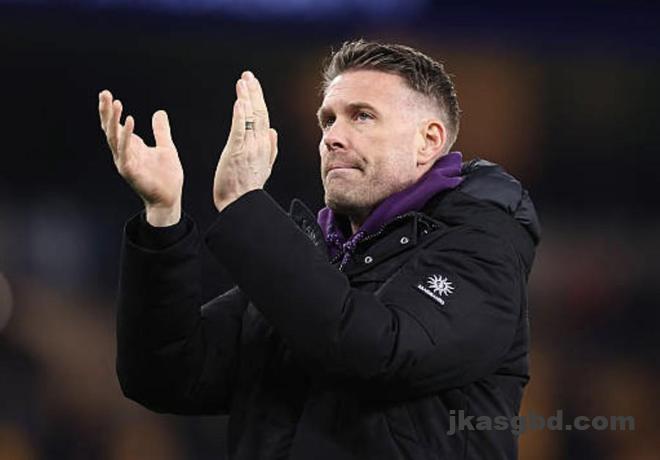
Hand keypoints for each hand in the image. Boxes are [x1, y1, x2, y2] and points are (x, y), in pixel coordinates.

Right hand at [98, 90, 183, 225]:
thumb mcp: (166, 147)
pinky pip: (125, 151)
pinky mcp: (130, 171)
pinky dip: (126, 136)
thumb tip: (159, 112)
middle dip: (107, 111)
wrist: (170, 198)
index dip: (110, 111)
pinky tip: (130, 121)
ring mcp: (125, 162)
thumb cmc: (166, 176)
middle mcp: (124, 153)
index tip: (107, 94)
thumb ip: (161, 130)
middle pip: (111, 129)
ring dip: (114, 121)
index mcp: (131, 147)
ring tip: (117, 103)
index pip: (116, 125)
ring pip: (114, 138)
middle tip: (105, 93)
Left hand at [213, 71, 277, 211]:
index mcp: (265, 147)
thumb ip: (270, 149)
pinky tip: (240, 102)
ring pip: (251, 117)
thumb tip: (273, 132)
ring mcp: (249, 148)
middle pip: (259, 112)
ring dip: (247, 97)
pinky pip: (240, 130)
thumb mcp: (264, 168)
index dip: (258, 99)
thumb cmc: (247, 190)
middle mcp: (259, 145)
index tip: (253, 85)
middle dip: (254, 92)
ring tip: (243, 81)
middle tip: (248, 75)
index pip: (264, 117)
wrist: (240, 205)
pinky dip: (241, 115)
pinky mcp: (237, 152)